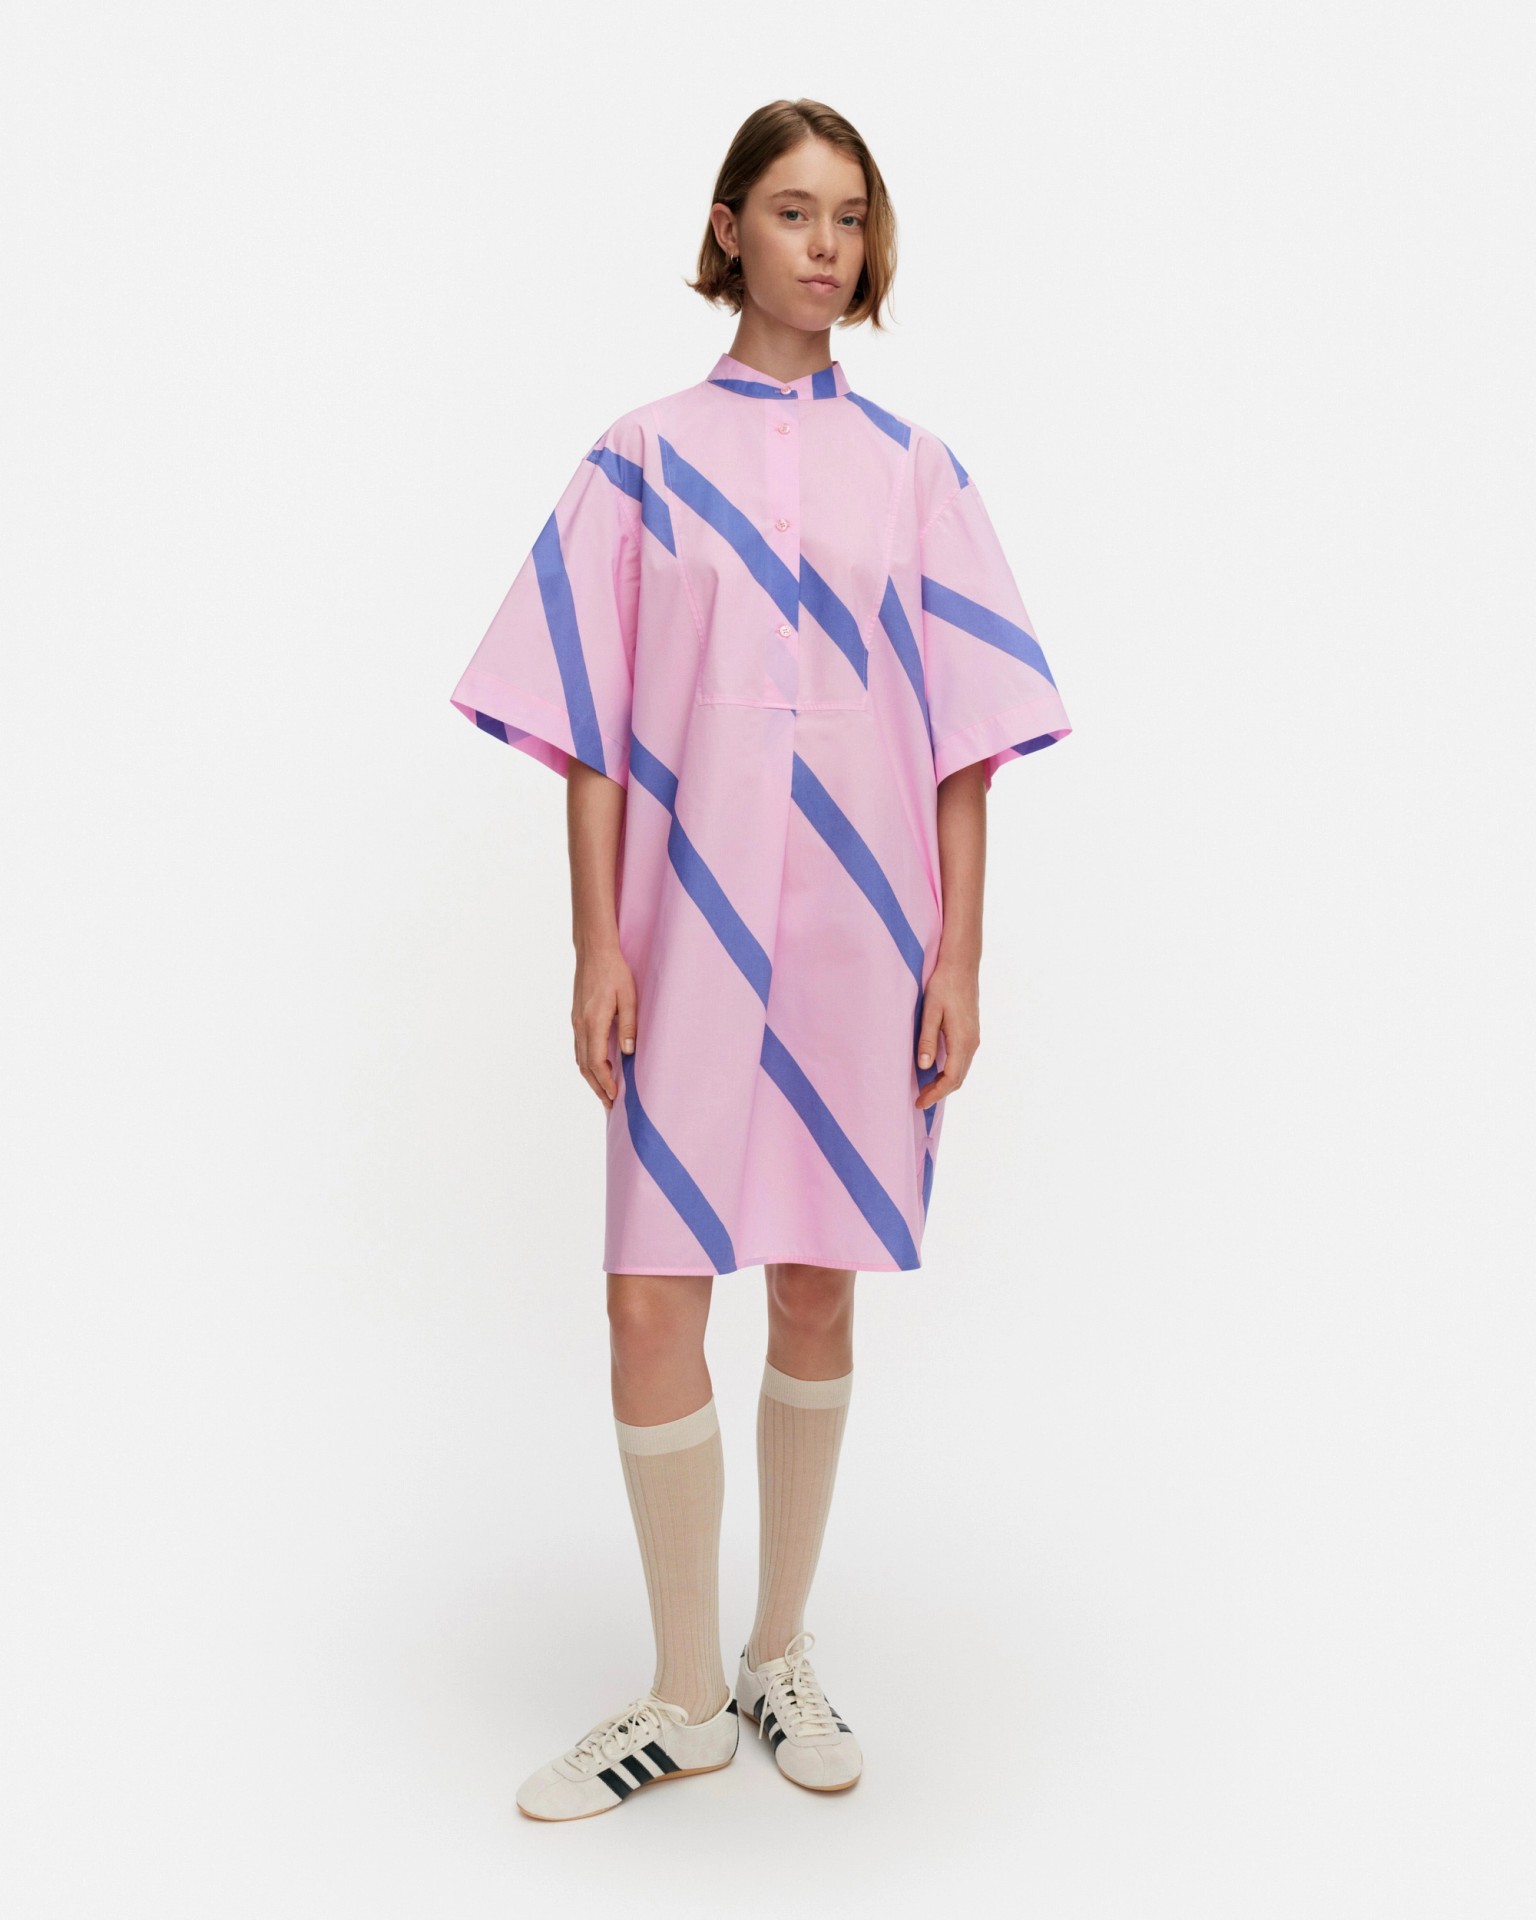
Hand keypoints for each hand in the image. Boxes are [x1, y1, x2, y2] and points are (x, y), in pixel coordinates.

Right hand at [573, 945, 637, 1110]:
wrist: (593, 951)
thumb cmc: (614, 971)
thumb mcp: (628, 996)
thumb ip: (628, 1024)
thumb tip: (628, 1051)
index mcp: (593, 1022)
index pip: (597, 1062)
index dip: (605, 1082)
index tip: (615, 1096)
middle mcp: (580, 1025)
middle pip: (585, 1066)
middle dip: (597, 1087)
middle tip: (609, 1105)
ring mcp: (576, 1022)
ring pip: (580, 1059)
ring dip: (591, 1078)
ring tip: (604, 1092)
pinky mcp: (576, 1018)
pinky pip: (579, 1048)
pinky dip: (587, 1064)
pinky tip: (599, 1068)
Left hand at [914, 960, 978, 1108]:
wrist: (961, 965)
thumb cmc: (943, 985)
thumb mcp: (930, 1012)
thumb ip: (928, 1040)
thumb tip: (924, 1067)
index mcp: (962, 1040)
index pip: (951, 1078)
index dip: (935, 1094)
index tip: (919, 1103)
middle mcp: (972, 1042)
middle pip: (958, 1078)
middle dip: (939, 1092)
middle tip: (919, 1100)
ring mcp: (974, 1038)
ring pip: (962, 1070)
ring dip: (945, 1083)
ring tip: (925, 1088)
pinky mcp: (972, 1032)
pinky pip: (963, 1060)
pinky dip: (950, 1071)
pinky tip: (936, 1070)